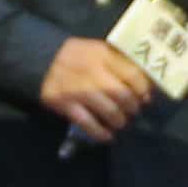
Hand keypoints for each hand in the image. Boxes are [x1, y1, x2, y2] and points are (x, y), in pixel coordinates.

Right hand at [39, 37, 158, 144]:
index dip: (143, 89)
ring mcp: (79, 89)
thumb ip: (119, 62)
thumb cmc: (77, 56)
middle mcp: (93, 72)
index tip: (145, 97)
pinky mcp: (65, 104)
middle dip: (132, 107)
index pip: (133, 74)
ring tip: (120, 122)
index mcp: (103, 55)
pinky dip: (100, 133)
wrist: (41, 59)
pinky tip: (107, 136)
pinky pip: (88, 123)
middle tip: (132, 111)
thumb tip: (146, 84)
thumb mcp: (98, 50)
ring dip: (119, 121)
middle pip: (123, 95)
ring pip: (109, 111)